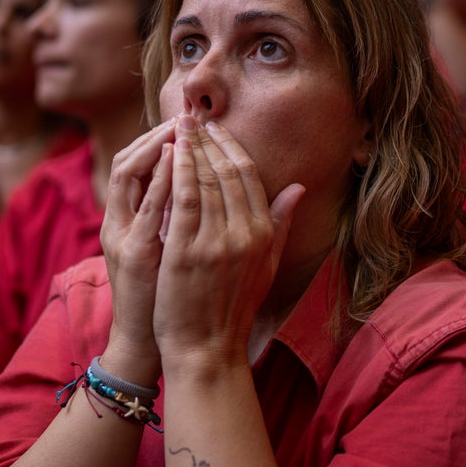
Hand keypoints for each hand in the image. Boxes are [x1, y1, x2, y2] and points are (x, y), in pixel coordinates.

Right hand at [99, 119, 178, 382]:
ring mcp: (122, 234)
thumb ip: (179, 214)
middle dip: (159, 132)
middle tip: (185, 112)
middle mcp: (119, 220)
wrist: (148, 341)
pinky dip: (160, 179)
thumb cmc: (166, 296)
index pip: (141, 161)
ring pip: (128, 172)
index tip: (190, 118)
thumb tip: (201, 183)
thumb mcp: (170, 248)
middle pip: (130, 158)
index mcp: (129, 217)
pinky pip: (145, 207)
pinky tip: (177, 159)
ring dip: (155, 144)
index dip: (163, 137)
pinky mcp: (132, 251)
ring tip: (179, 123)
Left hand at [151, 116, 302, 370]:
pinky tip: (166, 152)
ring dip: (189, 148)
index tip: (214, 127)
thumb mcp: (267, 266)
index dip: (230, 146)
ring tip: (176, 126)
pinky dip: (175, 171)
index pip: (248, 175)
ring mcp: (215, 242)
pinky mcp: (185, 251)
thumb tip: (298, 187)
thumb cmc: (232, 309)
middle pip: (225, 171)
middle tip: (191, 117)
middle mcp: (244, 234)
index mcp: (264, 234)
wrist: (206, 350)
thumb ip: (282, 224)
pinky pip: (181, 199)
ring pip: (203, 179)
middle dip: (208, 139)